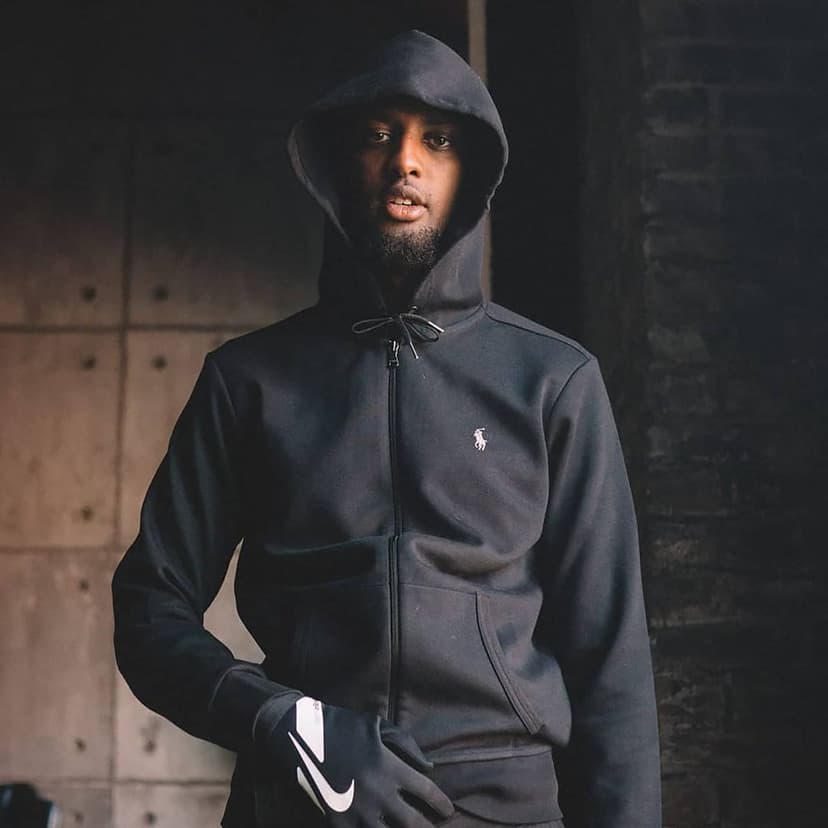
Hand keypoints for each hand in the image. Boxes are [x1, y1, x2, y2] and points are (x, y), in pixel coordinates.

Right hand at [258, 696, 454, 826]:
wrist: (301, 737)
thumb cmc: (343, 726)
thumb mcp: (377, 726)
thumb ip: (406, 745)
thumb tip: (428, 767)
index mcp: (388, 766)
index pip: (425, 791)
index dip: (440, 804)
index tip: (449, 812)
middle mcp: (376, 792)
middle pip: (412, 822)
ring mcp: (356, 811)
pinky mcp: (337, 822)